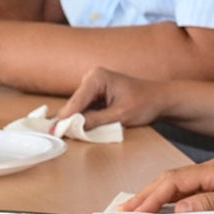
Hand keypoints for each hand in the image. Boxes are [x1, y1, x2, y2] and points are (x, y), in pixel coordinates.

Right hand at [52, 67, 171, 130]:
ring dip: (76, 121)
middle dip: (70, 120)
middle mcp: (92, 77)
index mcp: (97, 77)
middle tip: (58, 137)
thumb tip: (73, 128)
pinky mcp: (95, 94)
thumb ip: (95, 121)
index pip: (76, 101)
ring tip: (69, 134)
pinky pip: (84, 109)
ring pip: (77, 108)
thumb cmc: (145, 103)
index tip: (53, 132)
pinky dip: (83, 119)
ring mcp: (92, 85)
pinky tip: (81, 129)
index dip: (65, 119)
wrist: (160, 100)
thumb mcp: (120, 116)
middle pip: (74, 104)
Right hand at [120, 158, 213, 213]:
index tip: (134, 212)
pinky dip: (172, 203)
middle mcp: (213, 171)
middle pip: (170, 182)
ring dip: (156, 200)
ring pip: (178, 188)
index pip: (174, 181)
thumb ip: (213, 205)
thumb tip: (181, 207)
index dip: (151, 197)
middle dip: (145, 197)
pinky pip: (190, 195)